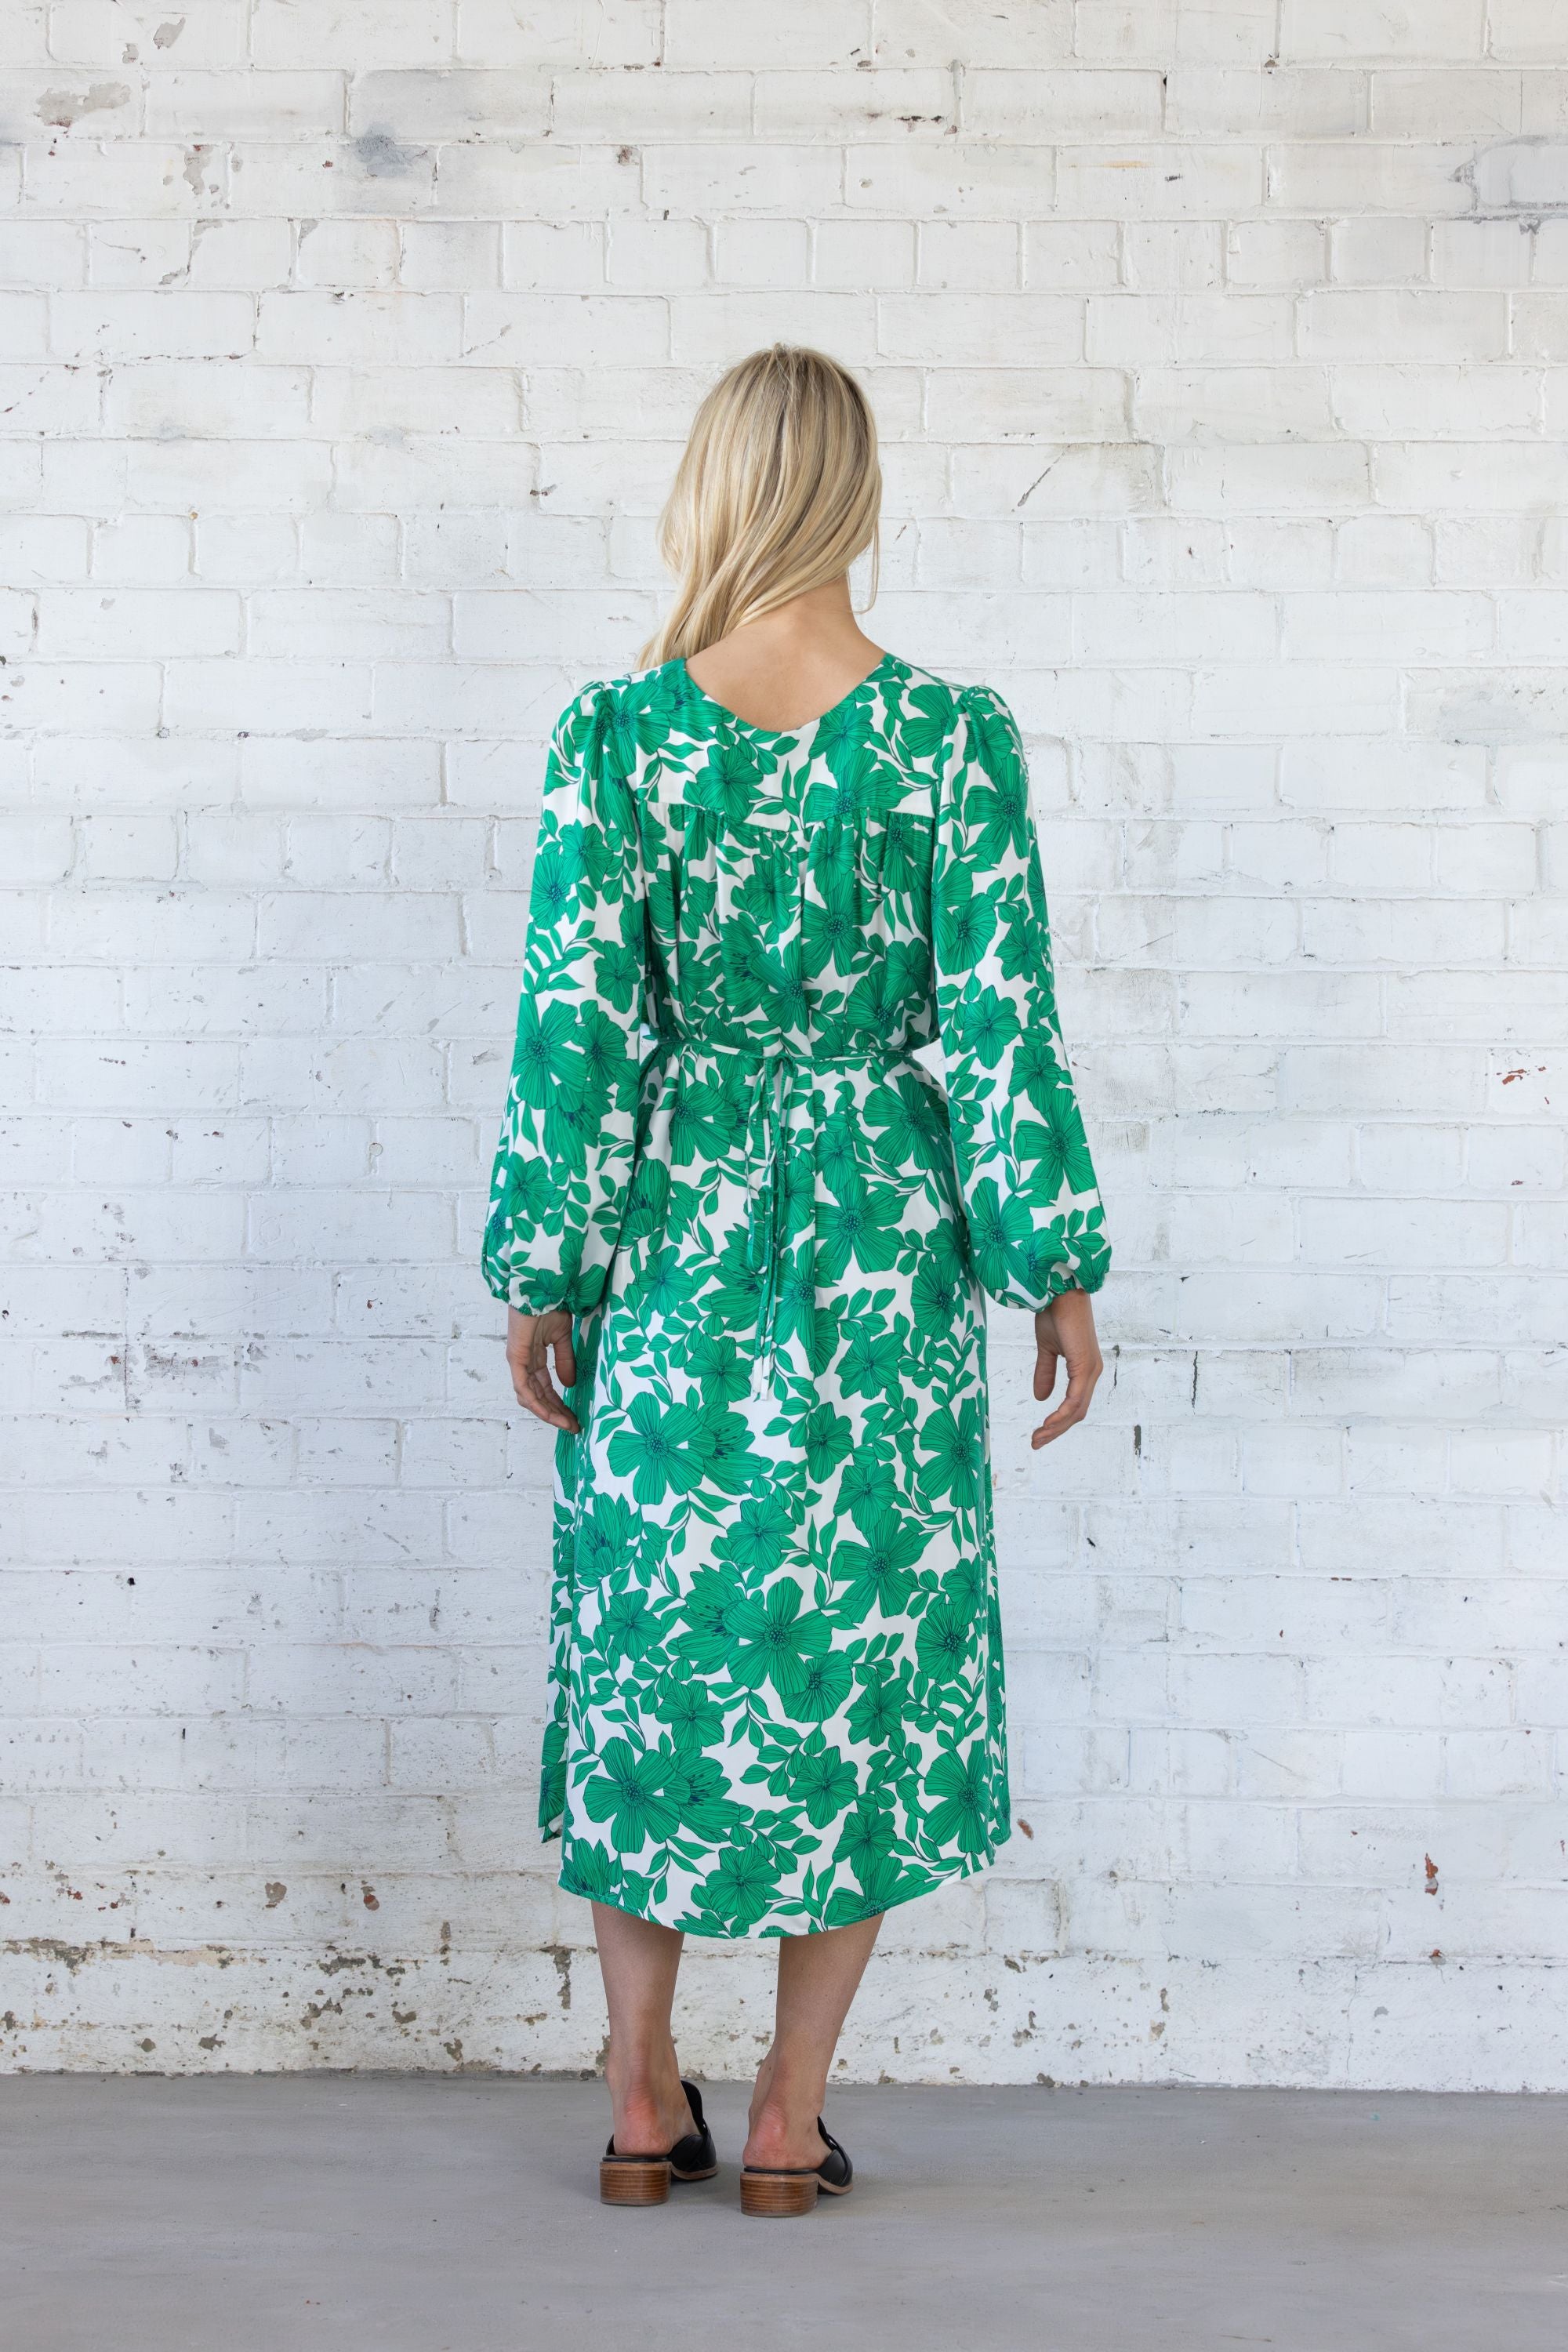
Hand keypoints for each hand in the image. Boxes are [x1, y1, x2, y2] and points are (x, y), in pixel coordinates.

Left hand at [506, 1306, 580, 1433]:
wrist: (540, 1289)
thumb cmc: (549, 1306)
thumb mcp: (563, 1338)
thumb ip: (565, 1361)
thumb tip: (570, 1384)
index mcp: (534, 1357)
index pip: (545, 1388)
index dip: (559, 1403)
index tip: (574, 1417)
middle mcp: (524, 1363)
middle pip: (538, 1396)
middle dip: (556, 1413)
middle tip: (573, 1426)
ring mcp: (518, 1362)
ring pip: (530, 1397)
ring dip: (548, 1413)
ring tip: (566, 1423)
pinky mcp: (516, 1359)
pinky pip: (525, 1388)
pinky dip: (537, 1403)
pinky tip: (551, 1413)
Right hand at [1031, 1287, 1101, 1448]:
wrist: (1058, 1291)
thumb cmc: (1054, 1313)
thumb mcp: (1046, 1348)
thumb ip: (1045, 1372)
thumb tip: (1041, 1398)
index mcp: (1084, 1370)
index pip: (1074, 1405)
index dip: (1058, 1422)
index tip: (1038, 1433)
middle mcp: (1092, 1373)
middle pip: (1077, 1413)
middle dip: (1056, 1430)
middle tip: (1035, 1442)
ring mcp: (1090, 1371)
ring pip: (1076, 1411)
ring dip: (1056, 1427)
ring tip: (1037, 1437)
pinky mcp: (1085, 1367)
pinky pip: (1074, 1400)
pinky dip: (1061, 1415)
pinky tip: (1047, 1422)